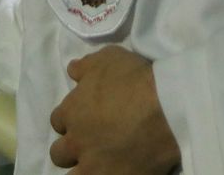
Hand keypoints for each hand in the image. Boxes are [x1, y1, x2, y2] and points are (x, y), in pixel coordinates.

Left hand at [49, 47, 179, 174]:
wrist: (165, 107)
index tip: (83, 120)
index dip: (70, 120)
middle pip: (59, 154)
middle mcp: (76, 142)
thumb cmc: (135, 79)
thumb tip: (73, 71)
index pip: (58, 121)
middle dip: (71, 150)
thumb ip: (86, 66)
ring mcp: (93, 166)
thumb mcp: (108, 58)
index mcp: (72, 112)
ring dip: (82, 171)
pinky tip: (117, 173)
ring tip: (99, 166)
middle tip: (90, 145)